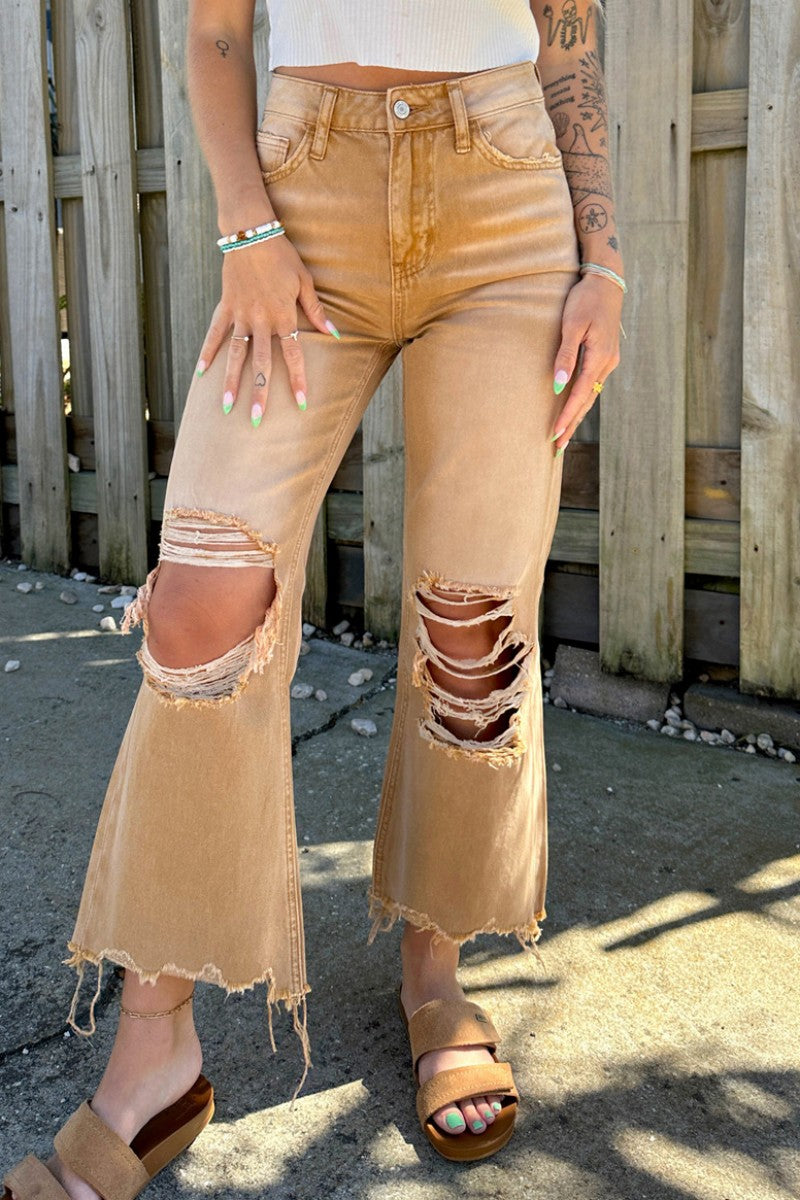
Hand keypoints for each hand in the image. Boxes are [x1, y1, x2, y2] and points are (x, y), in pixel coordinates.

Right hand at [194, 233, 339, 427]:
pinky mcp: (225, 307)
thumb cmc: (283, 256)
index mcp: (282, 316)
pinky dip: (208, 352)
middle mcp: (260, 320)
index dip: (297, 380)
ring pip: (235, 355)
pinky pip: (215, 333)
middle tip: (257, 420)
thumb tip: (333, 334)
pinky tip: (201, 373)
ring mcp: (240, 315)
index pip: (292, 355)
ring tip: (227, 406)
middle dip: (259, 392)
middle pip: (261, 363)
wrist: (251, 232)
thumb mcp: (305, 281)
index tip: (300, 403)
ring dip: (230, 381)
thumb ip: (315, 310)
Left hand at [549, 273, 622, 452]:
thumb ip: (565, 357)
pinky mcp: (606, 356)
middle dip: (572, 424)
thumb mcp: (571, 326)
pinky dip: (583, 399)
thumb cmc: (585, 300)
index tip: (554, 434)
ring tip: (565, 434)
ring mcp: (609, 361)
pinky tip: (575, 409)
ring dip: (578, 415)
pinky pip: (593, 384)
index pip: (579, 395)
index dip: (566, 416)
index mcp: (599, 357)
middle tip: (558, 447)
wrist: (606, 281)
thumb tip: (558, 386)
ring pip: (591, 394)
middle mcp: (607, 363)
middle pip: (587, 401)